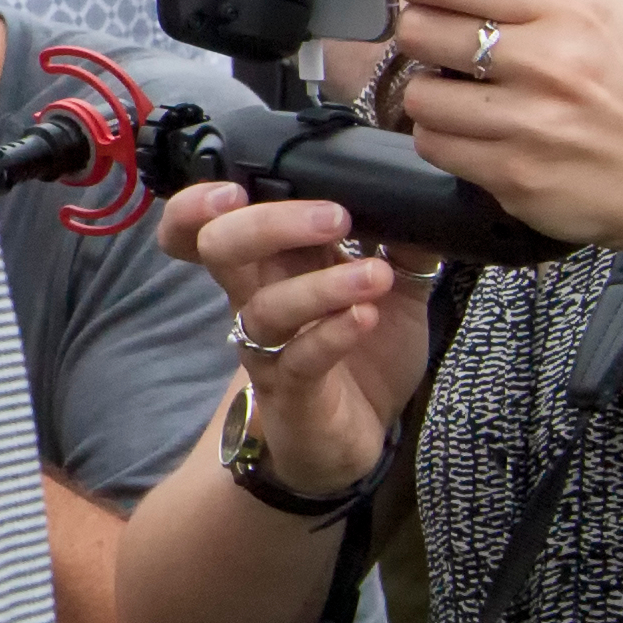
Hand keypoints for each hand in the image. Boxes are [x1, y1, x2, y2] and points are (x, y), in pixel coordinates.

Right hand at [154, 183, 430, 501]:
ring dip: (320, 286)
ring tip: (374, 275)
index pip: (204, 226)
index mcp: (269, 267)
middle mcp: (254, 300)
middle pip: (220, 250)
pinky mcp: (292, 391)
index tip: (238, 184)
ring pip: (265, 306)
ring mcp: (269, 347)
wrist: (353, 438)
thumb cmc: (361, 357)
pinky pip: (300, 358)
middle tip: (334, 218)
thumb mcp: (392, 292)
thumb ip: (404, 247)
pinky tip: (365, 317)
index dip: (198, 202)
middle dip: (267, 225)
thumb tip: (424, 200)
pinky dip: (332, 334)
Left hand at [387, 0, 622, 296]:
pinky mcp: (513, 174)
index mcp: (572, 8)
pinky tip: (481, 131)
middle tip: (447, 42)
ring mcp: (527, 123)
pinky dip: (446, 137)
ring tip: (471, 93)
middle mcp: (546, 62)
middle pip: (416, 30)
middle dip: (424, 33)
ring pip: (417, 93)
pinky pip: (432, 144)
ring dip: (434, 92)